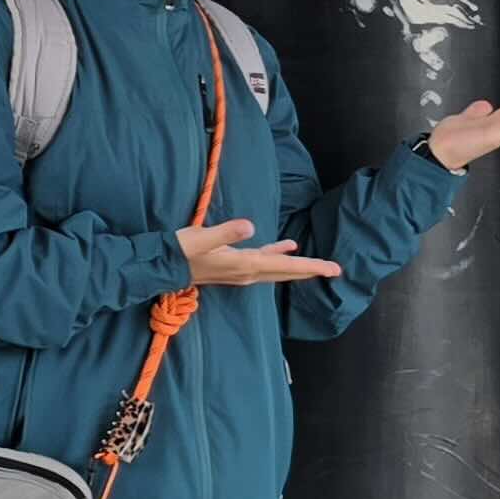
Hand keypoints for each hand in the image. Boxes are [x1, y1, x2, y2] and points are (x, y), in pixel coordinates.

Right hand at [177, 219, 343, 286]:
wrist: (163, 266)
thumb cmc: (181, 250)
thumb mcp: (202, 238)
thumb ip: (226, 232)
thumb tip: (251, 226)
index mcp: (245, 264)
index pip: (285, 266)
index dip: (311, 267)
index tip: (333, 270)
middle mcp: (248, 272)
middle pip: (287, 272)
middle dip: (311, 271)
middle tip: (336, 270)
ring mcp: (242, 271)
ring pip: (278, 269)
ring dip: (298, 266)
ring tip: (318, 263)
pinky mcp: (235, 265)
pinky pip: (264, 262)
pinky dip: (278, 255)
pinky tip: (288, 247)